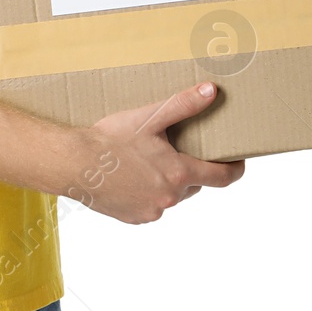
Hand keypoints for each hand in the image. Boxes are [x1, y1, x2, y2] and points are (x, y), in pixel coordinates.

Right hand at [68, 82, 246, 223]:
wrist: (73, 164)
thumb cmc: (110, 139)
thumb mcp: (149, 117)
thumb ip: (184, 105)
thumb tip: (212, 91)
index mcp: (178, 174)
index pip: (221, 177)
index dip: (234, 169)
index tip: (238, 162)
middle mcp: (169, 198)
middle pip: (193, 184)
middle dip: (188, 169)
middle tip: (173, 149)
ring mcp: (151, 211)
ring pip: (171, 196)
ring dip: (166, 181)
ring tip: (145, 161)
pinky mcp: (133, 218)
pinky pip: (150, 206)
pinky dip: (147, 193)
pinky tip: (130, 177)